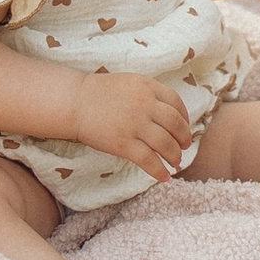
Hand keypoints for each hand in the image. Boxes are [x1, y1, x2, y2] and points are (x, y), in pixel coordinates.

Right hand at [72, 72, 194, 178]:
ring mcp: (135, 124)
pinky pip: (149, 160)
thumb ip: (148, 94)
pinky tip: (164, 177)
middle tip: (185, 147)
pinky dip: (159, 171)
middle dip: (184, 139)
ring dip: (175, 156)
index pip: (176, 103)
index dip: (185, 118)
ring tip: (176, 162)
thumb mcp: (129, 83)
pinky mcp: (123, 143)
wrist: (74, 102)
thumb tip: (168, 114)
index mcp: (147, 87)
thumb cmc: (99, 93)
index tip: (184, 127)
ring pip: (166, 144)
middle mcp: (145, 104)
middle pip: (176, 124)